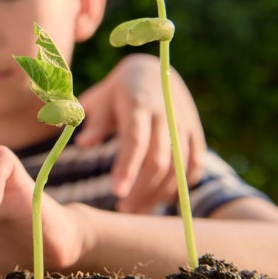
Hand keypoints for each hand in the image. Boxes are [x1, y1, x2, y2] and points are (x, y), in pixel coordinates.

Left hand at [77, 53, 204, 212]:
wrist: (152, 69)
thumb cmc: (117, 91)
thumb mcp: (101, 99)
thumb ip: (95, 122)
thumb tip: (82, 145)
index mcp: (138, 104)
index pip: (135, 141)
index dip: (127, 168)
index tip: (116, 192)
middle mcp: (165, 114)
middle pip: (159, 160)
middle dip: (142, 189)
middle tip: (123, 208)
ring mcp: (184, 123)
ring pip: (178, 167)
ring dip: (159, 193)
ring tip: (137, 209)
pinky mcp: (195, 131)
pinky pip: (194, 164)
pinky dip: (182, 185)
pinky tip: (163, 199)